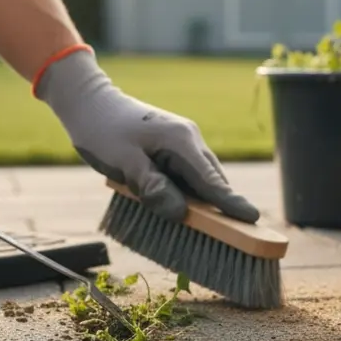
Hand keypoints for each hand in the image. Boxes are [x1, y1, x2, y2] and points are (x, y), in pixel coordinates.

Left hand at [35, 48, 259, 224]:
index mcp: (180, 141)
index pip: (211, 180)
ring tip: (216, 231)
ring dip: (207, 202)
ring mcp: (182, 142)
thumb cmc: (101, 131)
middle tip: (239, 238)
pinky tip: (189, 209)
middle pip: (212, 180)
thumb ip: (152, 187)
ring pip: (202, 178)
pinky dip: (193, 193)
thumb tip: (180, 213)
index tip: (252, 218)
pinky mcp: (172, 147)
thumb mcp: (122, 162)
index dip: (231, 202)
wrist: (88, 102)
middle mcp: (189, 139)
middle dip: (224, 206)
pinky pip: (189, 175)